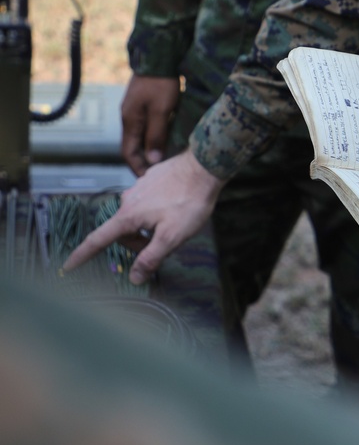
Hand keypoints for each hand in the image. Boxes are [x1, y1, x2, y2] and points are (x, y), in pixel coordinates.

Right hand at [64, 148, 224, 284]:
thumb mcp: (172, 237)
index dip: (83, 255)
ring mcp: (139, 188)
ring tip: (174, 227)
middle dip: (139, 244)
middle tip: (164, 246)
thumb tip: (134, 277)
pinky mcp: (150, 180)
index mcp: (128, 215)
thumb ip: (151, 258)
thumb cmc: (189, 202)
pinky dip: (156, 214)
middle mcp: (128, 200)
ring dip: (149, 229)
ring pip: (136, 218)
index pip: (99, 239)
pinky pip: (147, 204)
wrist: (204, 167)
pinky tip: (175, 210)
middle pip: (123, 231)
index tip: (68, 266)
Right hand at [121, 74, 180, 175]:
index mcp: (129, 121)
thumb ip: (156, 135)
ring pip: (138, 137)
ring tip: (161, 162)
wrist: (158, 56)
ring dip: (147, 150)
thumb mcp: (161, 111)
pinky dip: (151, 138)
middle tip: (156, 175)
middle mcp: (128, 117)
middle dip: (142, 162)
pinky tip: (162, 141)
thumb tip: (152, 160)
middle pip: (132, 146)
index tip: (148, 179)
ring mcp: (134, 110)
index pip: (128, 153)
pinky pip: (144, 127)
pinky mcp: (142, 103)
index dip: (137, 167)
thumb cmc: (161, 83)